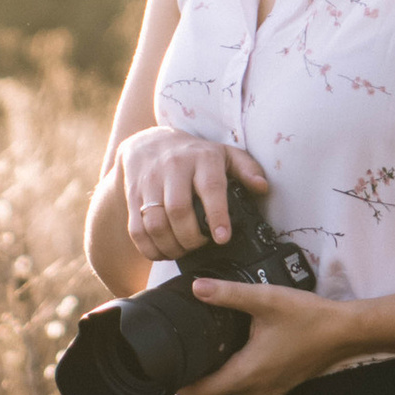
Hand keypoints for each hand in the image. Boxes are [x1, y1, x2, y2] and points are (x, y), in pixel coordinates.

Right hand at [117, 129, 268, 260]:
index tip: (222, 238)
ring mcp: (149, 182)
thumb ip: (246, 169)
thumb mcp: (223, 154)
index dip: (217, 215)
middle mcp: (173, 168)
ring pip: (155, 223)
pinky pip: (136, 229)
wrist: (149, 142)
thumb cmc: (194, 155)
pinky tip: (162, 252)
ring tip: (182, 251)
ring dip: (170, 246)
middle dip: (191, 238)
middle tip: (200, 246)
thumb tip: (262, 187)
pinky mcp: (132, 196)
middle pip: (178, 210)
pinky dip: (149, 248)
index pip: (210, 187)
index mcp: (201, 158)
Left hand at [178, 279, 360, 394]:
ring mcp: (270, 391)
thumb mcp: (265, 300)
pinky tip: (240, 348)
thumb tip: (197, 287)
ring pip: (232, 389)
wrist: (346, 331)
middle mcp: (256, 390)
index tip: (165, 370)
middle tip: (183, 350)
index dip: (178, 385)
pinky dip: (239, 372)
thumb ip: (228, 294)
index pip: (199, 394)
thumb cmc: (308, 317)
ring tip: (209, 346)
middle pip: (213, 392)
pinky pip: (249, 385)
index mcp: (247, 374)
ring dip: (219, 373)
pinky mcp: (280, 386)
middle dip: (196, 375)